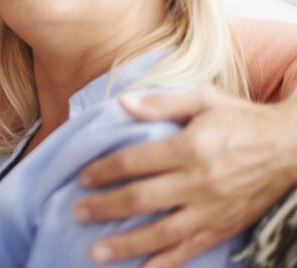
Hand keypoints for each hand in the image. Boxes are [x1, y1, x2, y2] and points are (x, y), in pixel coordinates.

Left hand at [73, 90, 296, 267]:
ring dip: (127, 244)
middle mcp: (198, 182)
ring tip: (97, 252)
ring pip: (163, 232)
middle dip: (106, 208)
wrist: (291, 147)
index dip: (105, 170)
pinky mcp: (225, 227)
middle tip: (77, 212)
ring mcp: (212, 209)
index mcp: (189, 148)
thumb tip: (122, 103)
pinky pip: (191, 250)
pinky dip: (166, 263)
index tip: (83, 177)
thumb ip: (161, 104)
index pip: (135, 162)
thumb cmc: (241, 120)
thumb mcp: (203, 101)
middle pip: (142, 199)